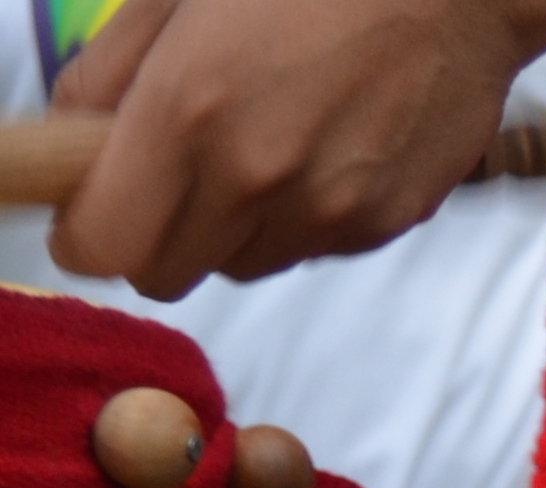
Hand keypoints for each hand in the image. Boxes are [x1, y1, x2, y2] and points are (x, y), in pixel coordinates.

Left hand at [49, 0, 521, 294]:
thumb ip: (109, 74)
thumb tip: (78, 139)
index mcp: (188, 110)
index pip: (107, 245)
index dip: (87, 235)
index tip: (91, 213)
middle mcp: (257, 178)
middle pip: (167, 273)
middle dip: (154, 235)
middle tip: (171, 180)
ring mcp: (329, 211)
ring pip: (241, 264)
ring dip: (233, 225)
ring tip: (264, 146)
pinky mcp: (386, 223)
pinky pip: (312, 246)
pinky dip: (301, 214)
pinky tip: (326, 146)